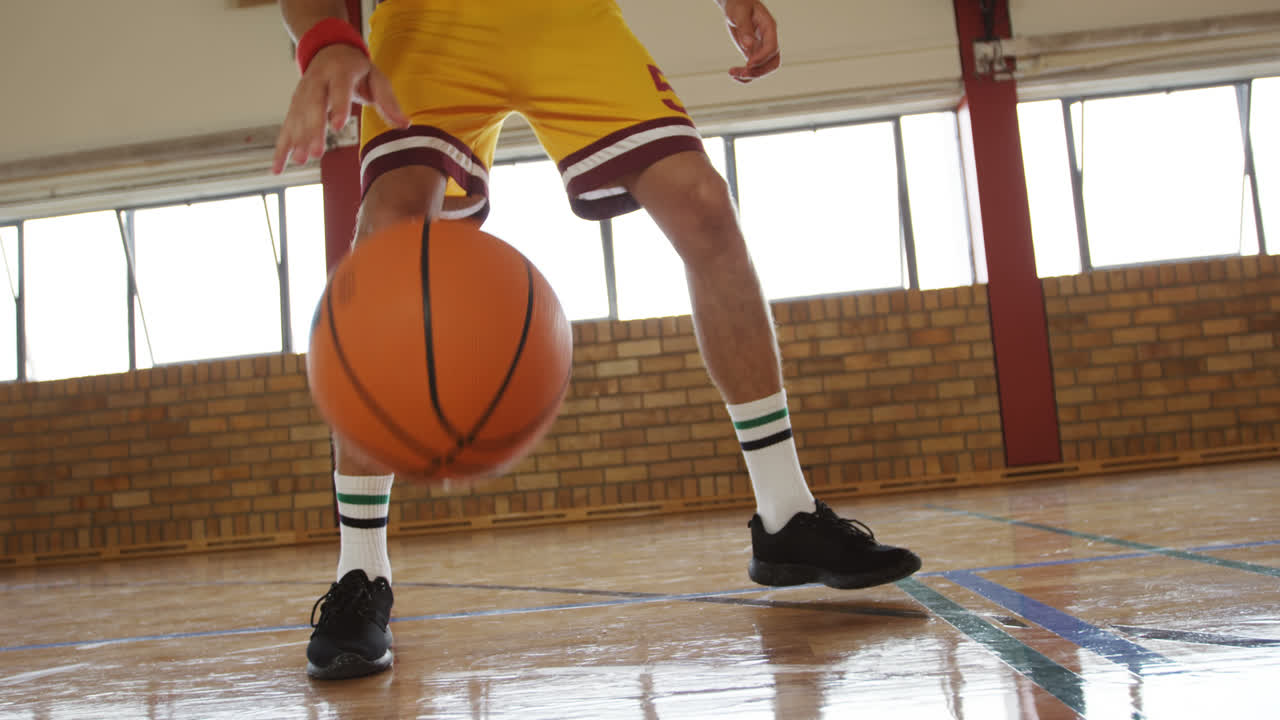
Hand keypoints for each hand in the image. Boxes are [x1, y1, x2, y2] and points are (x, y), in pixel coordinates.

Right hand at [272, 44, 409, 173]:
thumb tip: (405, 124)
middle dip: (313, 130)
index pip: (338, 89)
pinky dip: (282, 147)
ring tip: (301, 160)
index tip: (337, 126)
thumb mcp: (377, 78)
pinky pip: (286, 127)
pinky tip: (279, 167)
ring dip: (297, 139)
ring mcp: (303, 93)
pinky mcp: (294, 105)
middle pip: (313, 105)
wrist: (330, 50)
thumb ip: (389, 102)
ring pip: (298, 117)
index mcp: (340, 71)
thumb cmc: (358, 69)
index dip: (338, 106)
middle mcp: (317, 81)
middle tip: (316, 153)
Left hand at [719, 0, 779, 82]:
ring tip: (733, 73)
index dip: (761, 58)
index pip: (772, 48)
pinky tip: (734, 74)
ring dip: (750, 75)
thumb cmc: (740, 5)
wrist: (737, 5)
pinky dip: (746, 75)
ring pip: (764, 68)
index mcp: (769, 28)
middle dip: (759, 70)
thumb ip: (745, 28)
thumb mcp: (740, 14)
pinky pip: (754, 69)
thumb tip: (747, 45)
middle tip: (742, 73)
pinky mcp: (753, 53)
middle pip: (772, 62)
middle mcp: (768, 39)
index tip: (747, 63)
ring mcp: (761, 48)